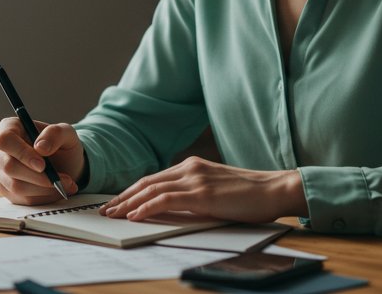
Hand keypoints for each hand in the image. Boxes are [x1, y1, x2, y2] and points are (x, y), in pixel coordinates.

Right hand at [0, 117, 84, 203]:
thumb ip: (55, 134)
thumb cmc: (62, 144)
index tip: (42, 165)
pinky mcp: (6, 189)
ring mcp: (0, 171)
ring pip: (16, 186)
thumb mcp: (66, 133)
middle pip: (9, 166)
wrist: (65, 163)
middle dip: (37, 177)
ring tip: (66, 184)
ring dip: (44, 188)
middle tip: (61, 179)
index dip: (22, 153)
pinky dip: (43, 197)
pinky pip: (22, 199)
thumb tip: (40, 147)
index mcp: (10, 128)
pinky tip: (57, 190)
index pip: (5, 140)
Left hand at [98, 156, 305, 222]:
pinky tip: (135, 215)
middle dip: (123, 197)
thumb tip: (171, 208)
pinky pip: (166, 199)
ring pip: (151, 189)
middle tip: (106, 209)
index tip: (118, 202)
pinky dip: (146, 207)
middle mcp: (190, 168)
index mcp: (192, 166)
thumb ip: (194, 194)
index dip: (132, 191)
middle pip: (147, 182)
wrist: (275, 189)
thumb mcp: (216, 190)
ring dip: (128, 203)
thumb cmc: (250, 194)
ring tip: (113, 214)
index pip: (154, 178)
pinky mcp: (201, 194)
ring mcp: (195, 179)